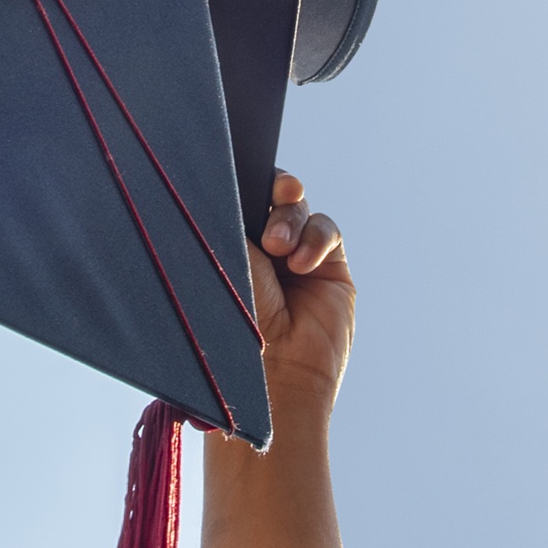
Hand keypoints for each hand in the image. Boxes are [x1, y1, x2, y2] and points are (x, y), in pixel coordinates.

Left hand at [200, 171, 353, 547]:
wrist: (267, 379)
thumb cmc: (226, 330)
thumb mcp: (218, 265)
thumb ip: (224, 221)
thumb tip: (220, 177)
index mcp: (221, 246)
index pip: (233, 195)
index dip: (240, 176)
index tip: (240, 168)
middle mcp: (258, 250)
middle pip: (269, 193)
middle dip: (273, 189)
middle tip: (272, 194)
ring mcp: (295, 259)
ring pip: (298, 208)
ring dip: (291, 218)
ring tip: (280, 249)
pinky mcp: (329, 271)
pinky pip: (326, 231)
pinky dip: (316, 239)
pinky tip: (302, 264)